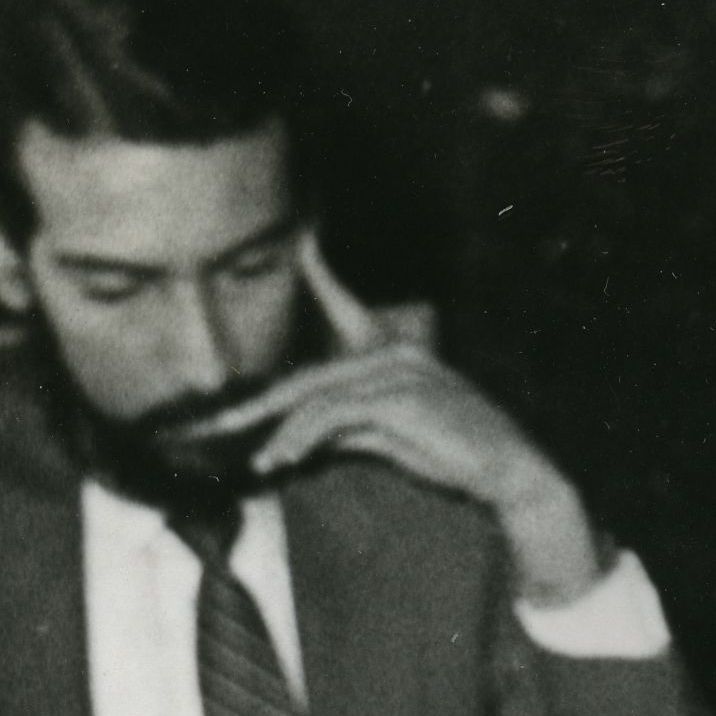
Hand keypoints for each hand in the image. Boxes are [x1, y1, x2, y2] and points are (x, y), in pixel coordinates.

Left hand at [215, 253, 610, 601]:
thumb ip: (351, 428)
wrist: (509, 474)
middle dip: (252, 407)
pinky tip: (279, 460)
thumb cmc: (457, 458)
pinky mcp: (398, 396)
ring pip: (312, 396)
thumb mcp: (394, 439)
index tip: (303, 241)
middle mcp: (392, 352)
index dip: (321, 274)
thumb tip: (301, 438)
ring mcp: (395, 371)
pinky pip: (331, 416)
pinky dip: (299, 439)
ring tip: (244, 460)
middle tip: (206, 427)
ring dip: (272, 432)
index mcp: (393, 352)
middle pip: (306, 376)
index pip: (346, 305)